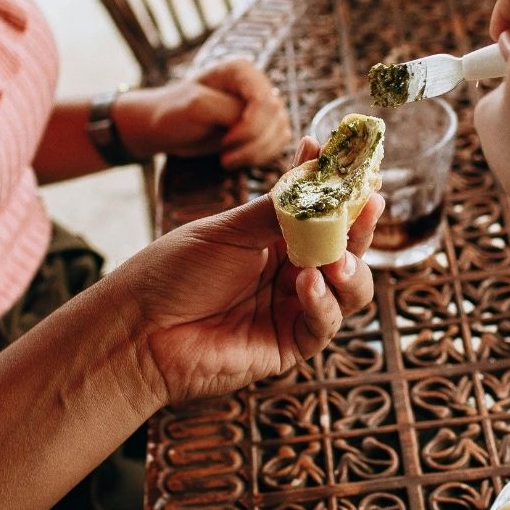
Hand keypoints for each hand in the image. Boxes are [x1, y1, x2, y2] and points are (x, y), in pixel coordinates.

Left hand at [111, 139, 382, 406]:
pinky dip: (323, 303)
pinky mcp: (290, 345)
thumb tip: (317, 177)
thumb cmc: (174, 273)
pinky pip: (324, 324)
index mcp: (274, 239)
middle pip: (345, 249)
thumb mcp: (228, 230)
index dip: (339, 189)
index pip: (319, 211)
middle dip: (359, 227)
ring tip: (337, 259)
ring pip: (349, 289)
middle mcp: (290, 272)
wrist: (139, 329)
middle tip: (370, 202)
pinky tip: (308, 285)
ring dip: (350, 270)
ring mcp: (293, 309)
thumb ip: (277, 210)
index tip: (353, 163)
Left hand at [113, 57, 291, 167]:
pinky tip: (237, 159)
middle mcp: (257, 84)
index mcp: (242, 70)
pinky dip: (261, 157)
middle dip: (252, 144)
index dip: (250, 127)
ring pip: (281, 132)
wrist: (166, 127)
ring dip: (256, 154)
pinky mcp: (265, 126)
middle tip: (224, 157)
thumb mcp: (196, 107)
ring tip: (227, 160)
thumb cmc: (174, 112)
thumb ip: (229, 111)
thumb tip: (256, 122)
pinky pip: (279, 144)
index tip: (225, 142)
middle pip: (275, 118)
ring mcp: (264, 106)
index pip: (264, 100)